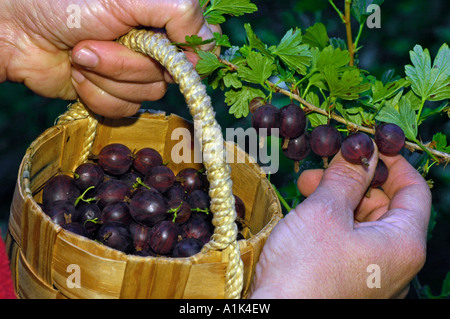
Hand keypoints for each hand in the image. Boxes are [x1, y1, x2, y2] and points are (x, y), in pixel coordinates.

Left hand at [0, 0, 218, 117]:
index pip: (203, 45)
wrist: (17, 30)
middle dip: (130, 63)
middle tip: (98, 40)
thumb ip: (180, 11)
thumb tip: (201, 50)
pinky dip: (97, 94)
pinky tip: (79, 73)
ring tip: (82, 53)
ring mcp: (134, 72)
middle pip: (171, 76)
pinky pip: (124, 110)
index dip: (187, 56)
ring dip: (109, 77)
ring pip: (147, 95)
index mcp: (164, 18)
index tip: (161, 51)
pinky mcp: (114, 94)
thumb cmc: (66, 2)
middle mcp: (154, 46)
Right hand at [250, 144, 430, 297]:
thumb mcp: (324, 212)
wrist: (276, 315)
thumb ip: (346, 177)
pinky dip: (332, 221)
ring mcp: (373, 274)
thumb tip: (361, 151)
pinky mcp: (350, 280)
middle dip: (355, 180)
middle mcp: (395, 262)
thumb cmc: (303, 270)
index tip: (369, 144)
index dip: (393, 162)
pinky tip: (307, 210)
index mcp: (402, 244)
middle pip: (386, 206)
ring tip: (306, 185)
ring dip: (338, 198)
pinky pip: (350, 241)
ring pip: (363, 222)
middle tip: (324, 166)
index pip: (414, 190)